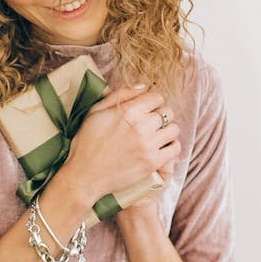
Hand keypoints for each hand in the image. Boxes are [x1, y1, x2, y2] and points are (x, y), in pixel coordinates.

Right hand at [57, 83, 180, 202]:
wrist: (85, 175)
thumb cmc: (87, 142)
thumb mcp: (96, 111)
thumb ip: (120, 95)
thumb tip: (143, 86)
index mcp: (128, 111)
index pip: (157, 97)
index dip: (152, 101)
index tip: (147, 108)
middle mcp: (141, 126)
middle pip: (167, 112)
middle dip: (160, 115)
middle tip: (150, 123)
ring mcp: (148, 145)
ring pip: (173, 129)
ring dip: (167, 130)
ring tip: (156, 135)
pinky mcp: (152, 162)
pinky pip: (175, 148)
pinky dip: (171, 146)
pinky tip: (161, 147)